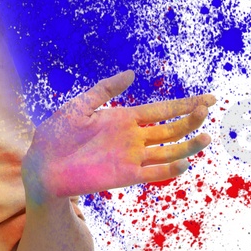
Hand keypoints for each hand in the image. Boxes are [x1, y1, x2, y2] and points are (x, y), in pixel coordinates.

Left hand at [22, 71, 214, 203]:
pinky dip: (169, 169)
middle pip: (170, 128)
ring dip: (188, 145)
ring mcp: (131, 157)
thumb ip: (105, 90)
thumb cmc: (56, 135)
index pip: (162, 110)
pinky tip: (184, 162)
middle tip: (207, 110)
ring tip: (206, 137)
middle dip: (190, 119)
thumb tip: (131, 74)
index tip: (209, 99)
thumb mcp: (79, 106)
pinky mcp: (125, 176)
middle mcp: (132, 137)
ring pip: (168, 151)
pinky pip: (153, 173)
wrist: (42, 166)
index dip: (185, 104)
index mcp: (123, 118)